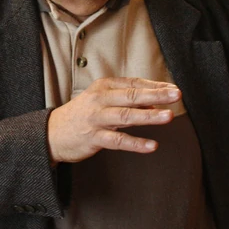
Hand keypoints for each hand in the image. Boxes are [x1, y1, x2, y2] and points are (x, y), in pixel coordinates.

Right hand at [47, 77, 181, 164]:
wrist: (52, 132)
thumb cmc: (82, 114)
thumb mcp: (102, 100)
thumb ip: (127, 100)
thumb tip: (155, 103)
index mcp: (104, 86)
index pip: (134, 83)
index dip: (155, 86)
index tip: (173, 89)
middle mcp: (100, 99)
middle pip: (132, 95)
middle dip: (156, 95)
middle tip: (176, 95)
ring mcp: (97, 118)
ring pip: (126, 116)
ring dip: (149, 116)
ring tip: (168, 116)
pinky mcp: (94, 137)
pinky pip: (118, 141)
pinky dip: (136, 143)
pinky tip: (151, 145)